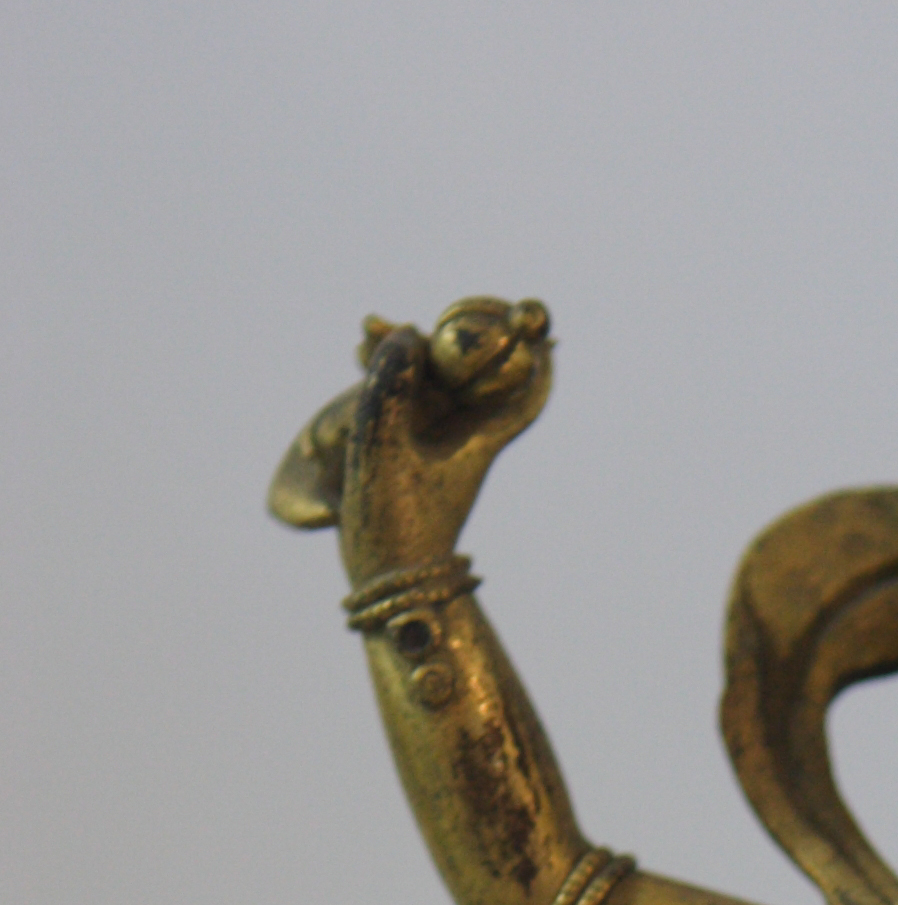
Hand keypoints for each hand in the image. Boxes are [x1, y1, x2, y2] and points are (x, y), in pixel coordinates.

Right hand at [268, 298, 551, 573]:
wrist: (389, 588)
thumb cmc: (394, 524)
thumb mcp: (384, 449)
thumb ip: (390, 387)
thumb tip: (404, 333)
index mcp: (478, 438)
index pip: (524, 389)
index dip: (531, 350)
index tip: (525, 316)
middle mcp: (462, 438)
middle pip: (467, 373)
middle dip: (440, 337)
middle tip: (392, 319)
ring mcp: (436, 446)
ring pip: (430, 383)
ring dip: (403, 353)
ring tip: (366, 329)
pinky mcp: (409, 455)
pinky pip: (404, 401)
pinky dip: (386, 375)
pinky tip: (360, 351)